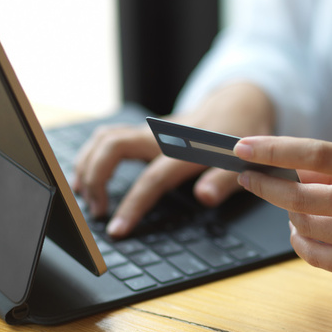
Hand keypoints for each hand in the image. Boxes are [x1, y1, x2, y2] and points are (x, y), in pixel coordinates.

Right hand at [72, 83, 274, 236]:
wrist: (240, 102)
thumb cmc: (244, 136)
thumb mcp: (247, 161)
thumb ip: (225, 180)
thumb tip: (204, 198)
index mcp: (188, 147)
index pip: (153, 178)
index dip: (133, 205)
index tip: (117, 229)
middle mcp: (164, 134)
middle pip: (114, 146)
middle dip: (95, 177)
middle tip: (96, 211)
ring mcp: (152, 129)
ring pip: (106, 137)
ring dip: (88, 164)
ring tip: (84, 196)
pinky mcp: (146, 129)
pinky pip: (110, 137)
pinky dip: (93, 155)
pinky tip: (89, 175)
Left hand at [234, 136, 331, 276]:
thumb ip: (331, 169)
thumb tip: (286, 174)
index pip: (313, 154)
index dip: (272, 150)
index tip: (242, 147)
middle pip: (299, 197)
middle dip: (264, 185)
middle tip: (248, 176)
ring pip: (303, 227)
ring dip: (288, 211)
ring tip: (295, 201)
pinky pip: (317, 257)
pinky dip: (299, 240)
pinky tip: (299, 228)